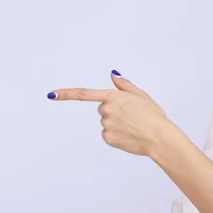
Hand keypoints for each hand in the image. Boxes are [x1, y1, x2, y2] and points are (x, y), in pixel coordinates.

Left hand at [48, 70, 172, 156]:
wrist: (160, 137)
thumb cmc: (154, 115)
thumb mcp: (141, 95)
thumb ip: (124, 85)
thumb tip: (113, 74)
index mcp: (114, 96)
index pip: (85, 94)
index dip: (66, 94)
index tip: (52, 94)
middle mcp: (107, 109)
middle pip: (102, 108)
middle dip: (113, 110)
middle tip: (131, 115)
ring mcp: (106, 125)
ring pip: (106, 121)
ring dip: (116, 123)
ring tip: (133, 126)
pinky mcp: (108, 138)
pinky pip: (108, 134)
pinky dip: (116, 135)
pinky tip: (129, 135)